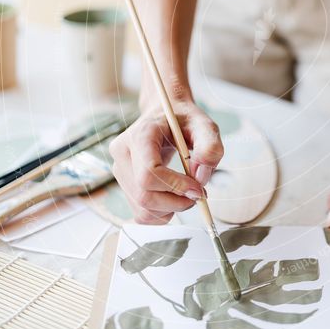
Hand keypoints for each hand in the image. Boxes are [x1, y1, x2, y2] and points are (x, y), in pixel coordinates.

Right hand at [109, 100, 223, 223]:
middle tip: (198, 195)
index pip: (149, 172)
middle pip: (144, 195)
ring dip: (170, 209)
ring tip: (186, 194)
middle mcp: (123, 152)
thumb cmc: (184, 120)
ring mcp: (119, 169)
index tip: (198, 188)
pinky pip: (140, 213)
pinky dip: (161, 213)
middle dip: (176, 202)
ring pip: (142, 209)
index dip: (175, 186)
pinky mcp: (123, 183)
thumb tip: (201, 178)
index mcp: (141, 135)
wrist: (164, 115)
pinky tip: (173, 197)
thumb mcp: (204, 125)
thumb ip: (210, 147)